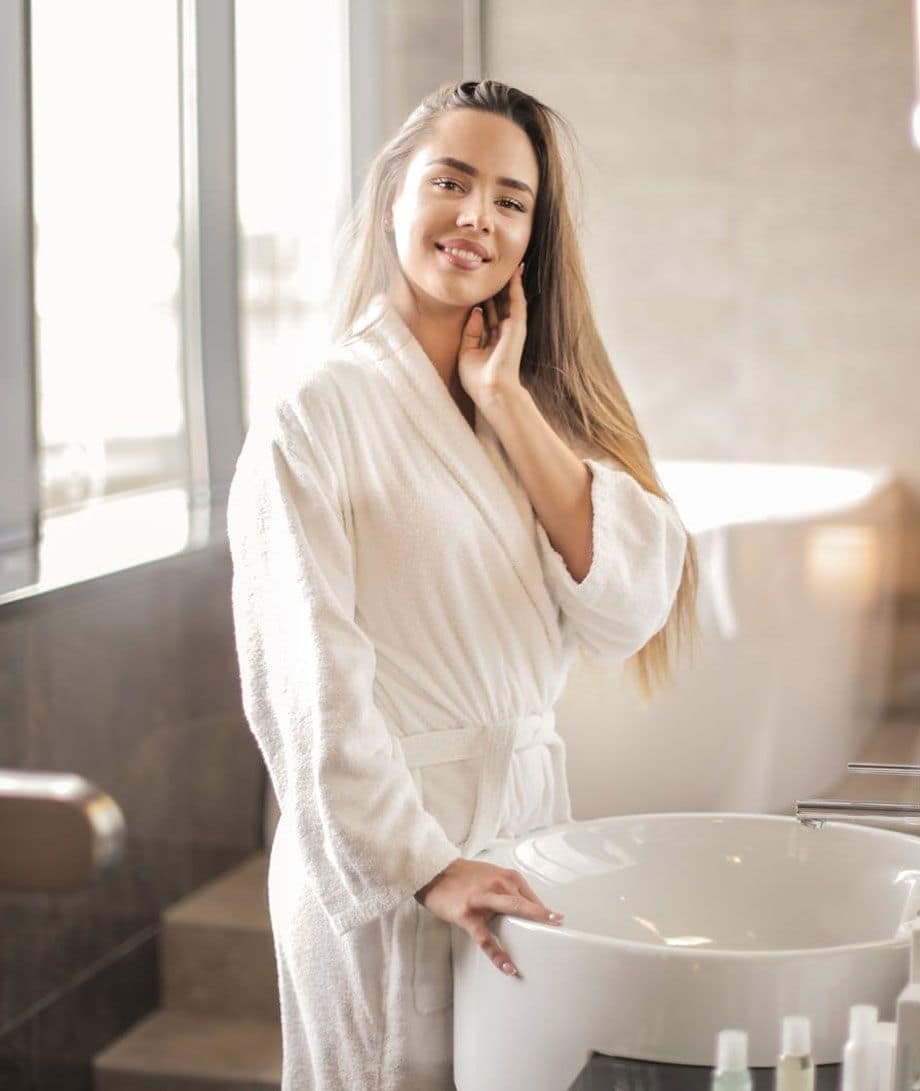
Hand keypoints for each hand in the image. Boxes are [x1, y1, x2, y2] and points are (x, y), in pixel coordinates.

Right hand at [414, 856, 563, 977]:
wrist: (435, 873)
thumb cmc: (465, 876)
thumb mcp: (491, 876)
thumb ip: (509, 890)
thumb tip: (528, 910)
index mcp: (505, 877)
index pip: (530, 896)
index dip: (544, 911)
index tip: (556, 923)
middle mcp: (497, 885)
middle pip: (526, 903)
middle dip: (545, 916)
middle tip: (560, 926)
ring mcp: (482, 900)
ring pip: (512, 912)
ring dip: (530, 925)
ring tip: (545, 942)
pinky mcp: (468, 916)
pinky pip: (486, 939)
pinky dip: (498, 954)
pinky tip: (509, 966)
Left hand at [457, 262, 526, 408]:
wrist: (490, 391)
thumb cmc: (477, 379)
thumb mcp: (466, 352)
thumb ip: (470, 331)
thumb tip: (476, 311)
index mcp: (491, 340)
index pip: (488, 314)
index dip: (484, 298)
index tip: (478, 283)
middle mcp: (503, 333)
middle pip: (499, 304)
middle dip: (496, 287)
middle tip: (493, 267)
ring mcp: (512, 329)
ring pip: (509, 300)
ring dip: (509, 282)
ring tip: (509, 263)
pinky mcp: (518, 327)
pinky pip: (517, 302)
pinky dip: (516, 286)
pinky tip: (515, 271)